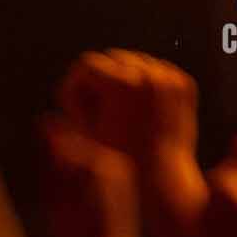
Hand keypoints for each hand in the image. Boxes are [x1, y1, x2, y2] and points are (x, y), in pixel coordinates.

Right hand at [55, 50, 208, 236]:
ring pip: (134, 62)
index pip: (86, 64)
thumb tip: (54, 103)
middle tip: (98, 110)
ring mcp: (168, 77)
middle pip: (111, 58)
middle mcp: (147, 74)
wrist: (163, 178)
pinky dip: (146, 83)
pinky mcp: (183, 83)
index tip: (77, 109)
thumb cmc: (115, 162)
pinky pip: (155, 71)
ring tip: (118, 111)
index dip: (76, 86)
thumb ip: (67, 112)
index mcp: (121, 84)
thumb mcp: (83, 135)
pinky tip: (140, 110)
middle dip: (100, 80)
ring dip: (123, 79)